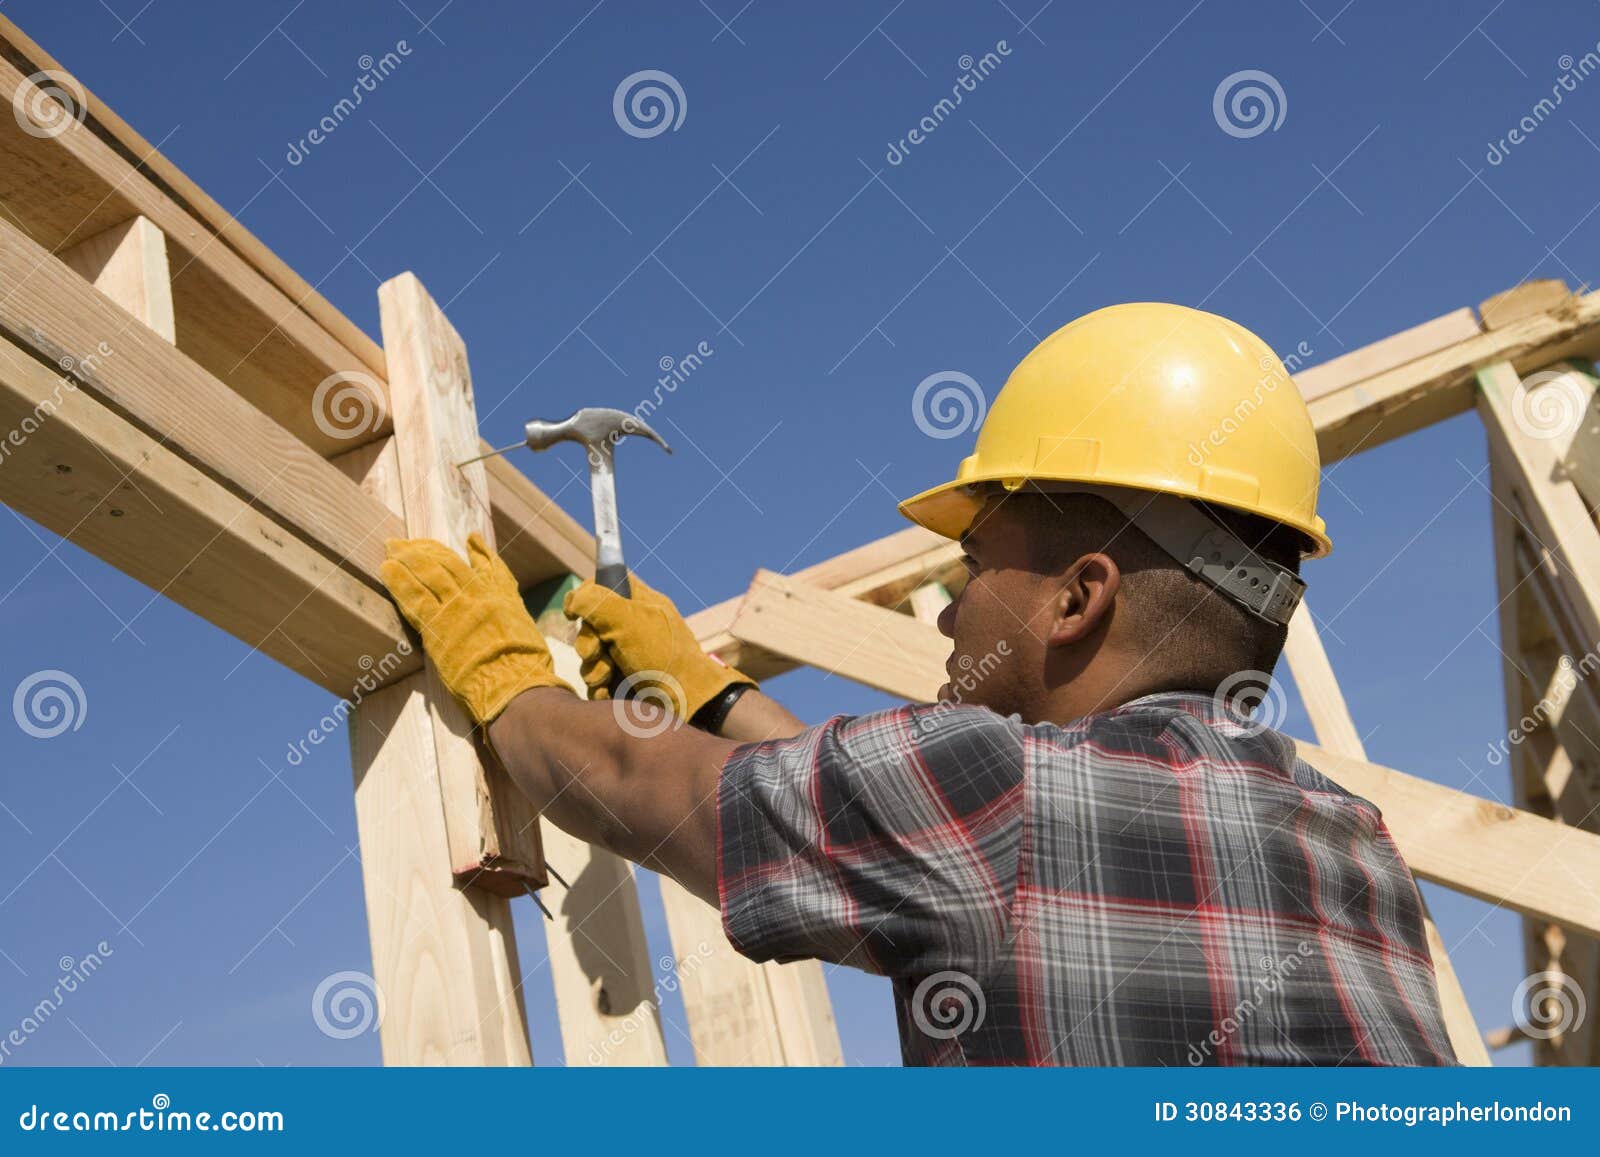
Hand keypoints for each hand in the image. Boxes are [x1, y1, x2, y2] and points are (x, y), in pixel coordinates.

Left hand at [380, 532, 571, 724]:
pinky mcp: (436, 626)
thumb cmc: (526, 665)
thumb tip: (508, 607)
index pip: (487, 566)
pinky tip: (387, 569)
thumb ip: (513, 613)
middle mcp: (477, 596)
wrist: (514, 683)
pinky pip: (412, 597)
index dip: (476, 551)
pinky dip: (398, 581)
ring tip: (392, 547)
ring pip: (428, 573)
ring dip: (408, 558)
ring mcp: (455, 608)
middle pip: (448, 564)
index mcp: (501, 597)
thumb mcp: (526, 629)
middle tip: (408, 542)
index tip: (469, 539)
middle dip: (427, 550)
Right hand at [563, 573, 753, 720]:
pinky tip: (610, 693)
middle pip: (589, 627)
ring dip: (594, 669)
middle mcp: (632, 627)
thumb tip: (573, 600)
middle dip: (588, 643)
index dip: (584, 597)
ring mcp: (628, 656)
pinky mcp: (624, 683)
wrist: (685, 703)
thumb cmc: (662, 656)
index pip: (603, 586)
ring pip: (590, 658)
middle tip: (598, 652)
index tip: (573, 613)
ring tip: (610, 677)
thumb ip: (596, 602)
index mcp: (639, 603)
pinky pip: (597, 683)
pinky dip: (600, 689)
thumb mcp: (628, 621)